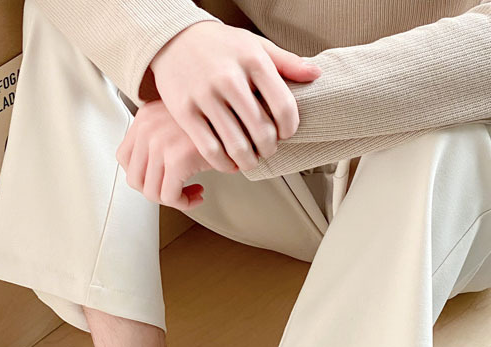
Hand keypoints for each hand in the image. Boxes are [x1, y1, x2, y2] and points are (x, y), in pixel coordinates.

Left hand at [116, 100, 212, 210]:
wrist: (243, 116)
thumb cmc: (217, 121)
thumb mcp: (179, 121)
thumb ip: (160, 139)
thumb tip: (152, 174)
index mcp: (145, 117)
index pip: (124, 158)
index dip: (142, 176)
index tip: (161, 180)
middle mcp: (148, 128)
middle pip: (135, 179)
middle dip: (156, 192)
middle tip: (176, 192)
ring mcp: (160, 143)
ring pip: (152, 192)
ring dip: (172, 200)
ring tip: (190, 194)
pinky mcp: (177, 158)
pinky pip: (170, 197)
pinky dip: (184, 203)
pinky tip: (198, 194)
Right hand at [149, 20, 320, 172]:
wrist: (174, 39)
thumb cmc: (220, 45)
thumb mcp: (255, 45)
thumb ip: (286, 61)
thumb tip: (315, 74)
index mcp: (253, 60)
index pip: (284, 106)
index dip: (290, 127)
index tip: (286, 133)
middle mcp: (229, 78)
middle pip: (261, 131)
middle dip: (269, 148)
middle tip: (267, 150)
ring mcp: (205, 96)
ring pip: (236, 145)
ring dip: (248, 160)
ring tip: (250, 160)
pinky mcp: (185, 112)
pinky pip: (210, 149)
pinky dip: (224, 163)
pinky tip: (229, 162)